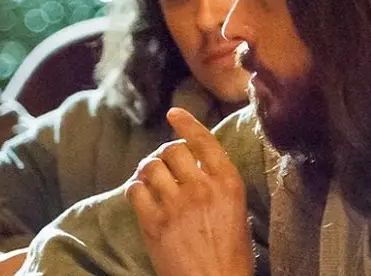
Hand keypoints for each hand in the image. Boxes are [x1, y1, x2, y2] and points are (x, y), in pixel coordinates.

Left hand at [128, 108, 252, 275]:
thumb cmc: (231, 257)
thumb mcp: (236, 212)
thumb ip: (218, 185)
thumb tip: (195, 166)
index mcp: (229, 184)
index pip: (204, 141)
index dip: (186, 123)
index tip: (173, 113)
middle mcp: (202, 188)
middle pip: (172, 151)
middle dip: (164, 154)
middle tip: (163, 165)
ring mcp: (176, 204)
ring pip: (150, 167)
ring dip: (147, 169)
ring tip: (150, 179)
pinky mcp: (153, 222)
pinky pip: (134, 190)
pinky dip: (134, 189)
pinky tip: (140, 195)